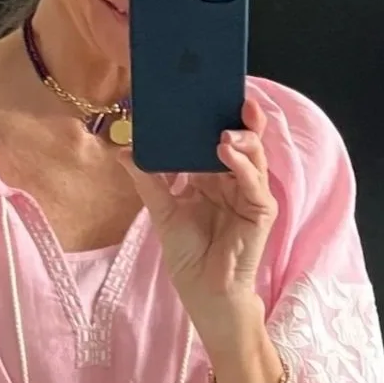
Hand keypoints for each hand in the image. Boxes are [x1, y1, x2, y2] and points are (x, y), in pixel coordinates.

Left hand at [117, 93, 277, 345]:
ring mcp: (250, 193)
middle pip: (241, 138)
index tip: (202, 90)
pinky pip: (255, 182)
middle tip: (228, 92)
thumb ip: (149, 179)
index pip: (217, 136)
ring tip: (224, 129)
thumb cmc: (190, 254)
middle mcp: (235, 179)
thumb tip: (123, 150)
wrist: (204, 292)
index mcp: (214, 175)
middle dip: (237, 115)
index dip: (213, 114)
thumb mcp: (162, 210)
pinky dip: (243, 165)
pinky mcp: (260, 211)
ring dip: (242, 138)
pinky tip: (228, 152)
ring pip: (253, 155)